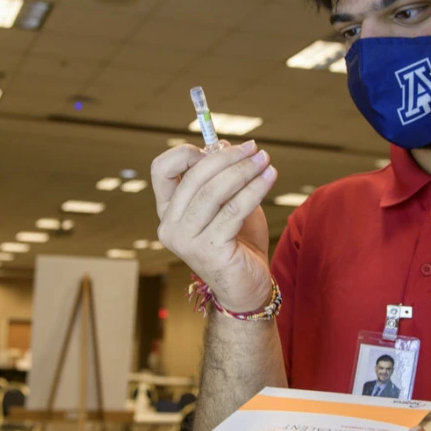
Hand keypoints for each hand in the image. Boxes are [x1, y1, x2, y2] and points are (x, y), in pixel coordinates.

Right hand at [151, 141, 277, 311]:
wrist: (248, 286)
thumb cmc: (238, 242)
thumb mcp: (228, 202)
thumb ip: (221, 177)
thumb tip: (221, 144)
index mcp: (168, 211)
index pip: (162, 170)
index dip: (186, 153)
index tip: (217, 147)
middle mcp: (170, 226)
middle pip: (194, 177)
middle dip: (228, 158)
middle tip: (255, 150)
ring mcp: (187, 241)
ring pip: (214, 192)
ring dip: (244, 171)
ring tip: (265, 161)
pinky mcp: (210, 250)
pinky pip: (234, 209)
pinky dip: (254, 189)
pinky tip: (269, 178)